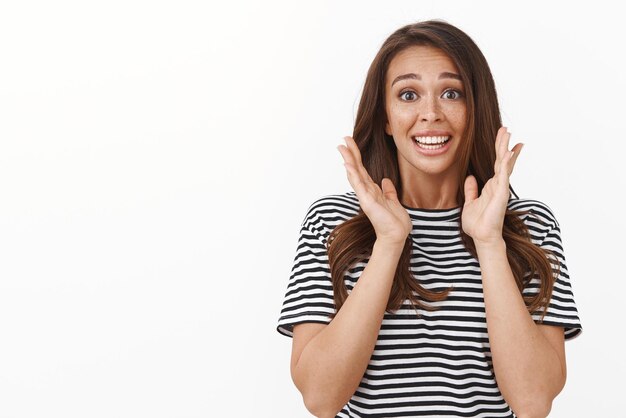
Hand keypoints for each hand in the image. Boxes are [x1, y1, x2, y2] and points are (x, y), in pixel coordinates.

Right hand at [338, 136, 411, 245]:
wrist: (396, 235)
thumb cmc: (395, 222)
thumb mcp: (393, 201)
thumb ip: (388, 190)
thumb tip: (385, 180)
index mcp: (372, 190)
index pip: (362, 169)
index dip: (357, 156)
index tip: (351, 143)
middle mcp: (367, 191)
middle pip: (356, 168)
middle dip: (350, 153)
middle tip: (343, 139)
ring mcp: (365, 196)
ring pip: (355, 174)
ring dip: (348, 160)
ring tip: (342, 148)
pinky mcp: (367, 202)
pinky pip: (359, 185)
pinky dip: (353, 175)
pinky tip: (348, 165)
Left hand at [462, 127, 522, 245]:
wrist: (481, 236)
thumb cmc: (477, 223)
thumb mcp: (470, 202)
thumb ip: (471, 190)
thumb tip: (470, 177)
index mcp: (491, 186)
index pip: (497, 164)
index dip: (500, 151)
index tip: (504, 137)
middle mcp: (498, 185)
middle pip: (502, 160)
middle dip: (504, 144)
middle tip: (506, 129)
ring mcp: (500, 188)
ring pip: (504, 164)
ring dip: (506, 148)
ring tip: (509, 134)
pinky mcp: (501, 193)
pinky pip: (503, 175)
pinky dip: (506, 164)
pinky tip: (508, 153)